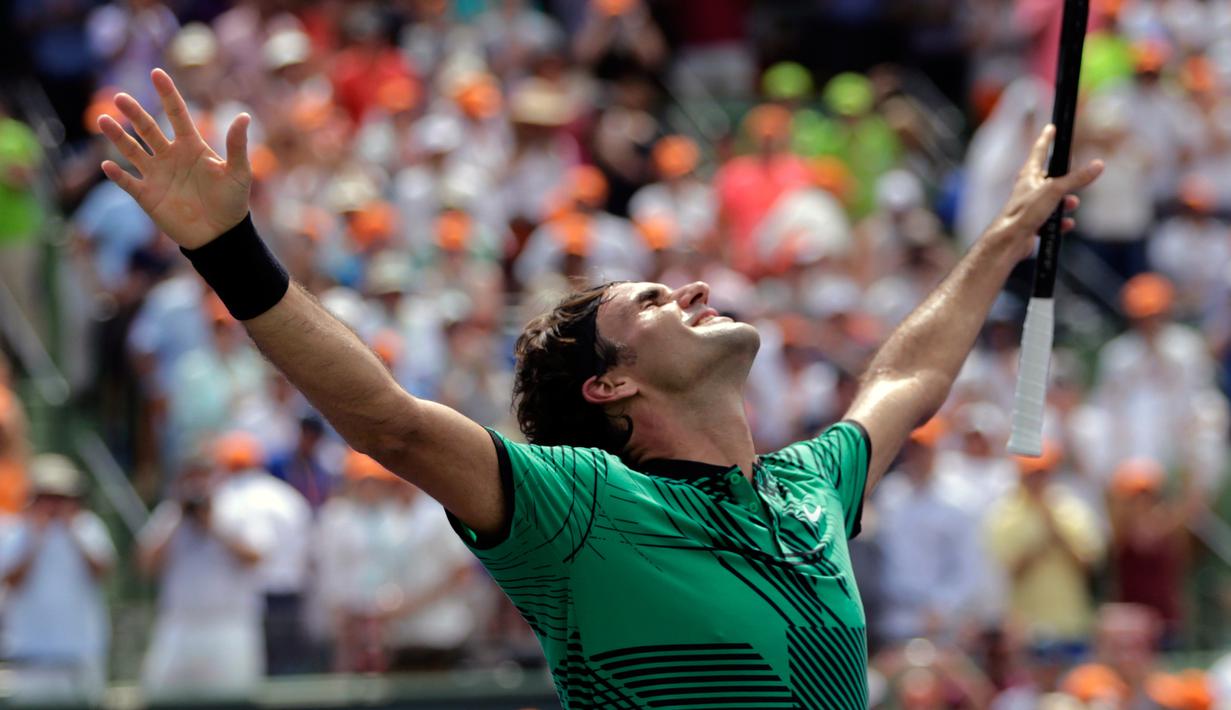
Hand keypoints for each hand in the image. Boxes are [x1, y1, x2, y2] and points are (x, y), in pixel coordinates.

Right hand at [97, 68, 251, 248]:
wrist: (220, 235)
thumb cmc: (232, 202)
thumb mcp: (238, 172)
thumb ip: (236, 145)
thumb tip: (244, 117)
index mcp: (191, 146)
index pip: (177, 114)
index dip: (168, 94)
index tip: (157, 73)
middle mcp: (170, 156)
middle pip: (148, 129)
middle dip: (135, 113)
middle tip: (121, 97)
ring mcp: (156, 175)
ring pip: (132, 151)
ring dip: (118, 137)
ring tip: (104, 121)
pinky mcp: (147, 196)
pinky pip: (128, 182)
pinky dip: (117, 175)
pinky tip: (108, 165)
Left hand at [988, 124, 1103, 260]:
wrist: (1010, 240)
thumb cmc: (1025, 212)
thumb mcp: (1055, 190)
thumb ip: (1077, 178)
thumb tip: (1098, 165)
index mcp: (1029, 175)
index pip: (1039, 151)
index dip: (1047, 139)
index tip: (1050, 128)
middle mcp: (1028, 188)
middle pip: (1051, 178)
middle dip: (1067, 182)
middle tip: (1076, 182)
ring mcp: (1030, 206)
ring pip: (1054, 201)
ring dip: (1065, 204)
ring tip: (1071, 206)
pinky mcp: (1033, 223)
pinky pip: (1052, 220)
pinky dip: (1060, 222)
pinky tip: (1065, 225)